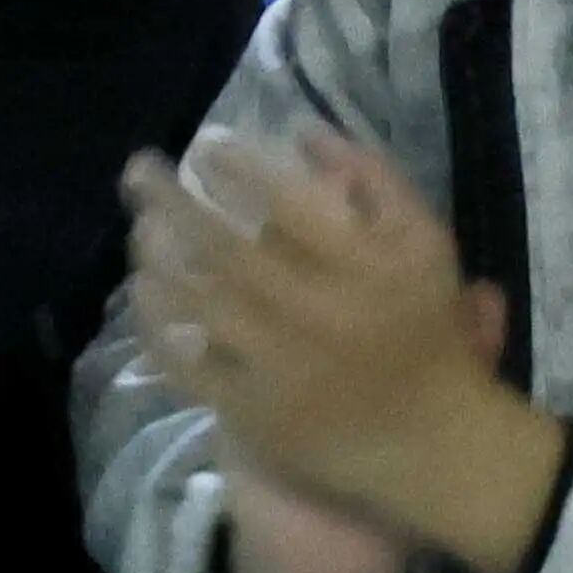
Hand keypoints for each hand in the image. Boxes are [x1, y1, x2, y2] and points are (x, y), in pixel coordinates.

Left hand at [122, 135, 561, 572]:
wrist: (433, 442)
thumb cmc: (427, 331)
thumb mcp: (424, 241)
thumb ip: (373, 177)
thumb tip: (300, 130)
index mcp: (363, 268)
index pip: (287, 205)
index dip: (237, 170)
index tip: (206, 146)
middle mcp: (318, 314)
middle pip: (228, 249)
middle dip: (173, 201)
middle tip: (139, 169)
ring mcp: (282, 369)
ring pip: (201, 304)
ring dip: (159, 259)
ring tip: (139, 226)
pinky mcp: (257, 414)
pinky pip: (192, 366)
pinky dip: (161, 328)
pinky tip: (145, 293)